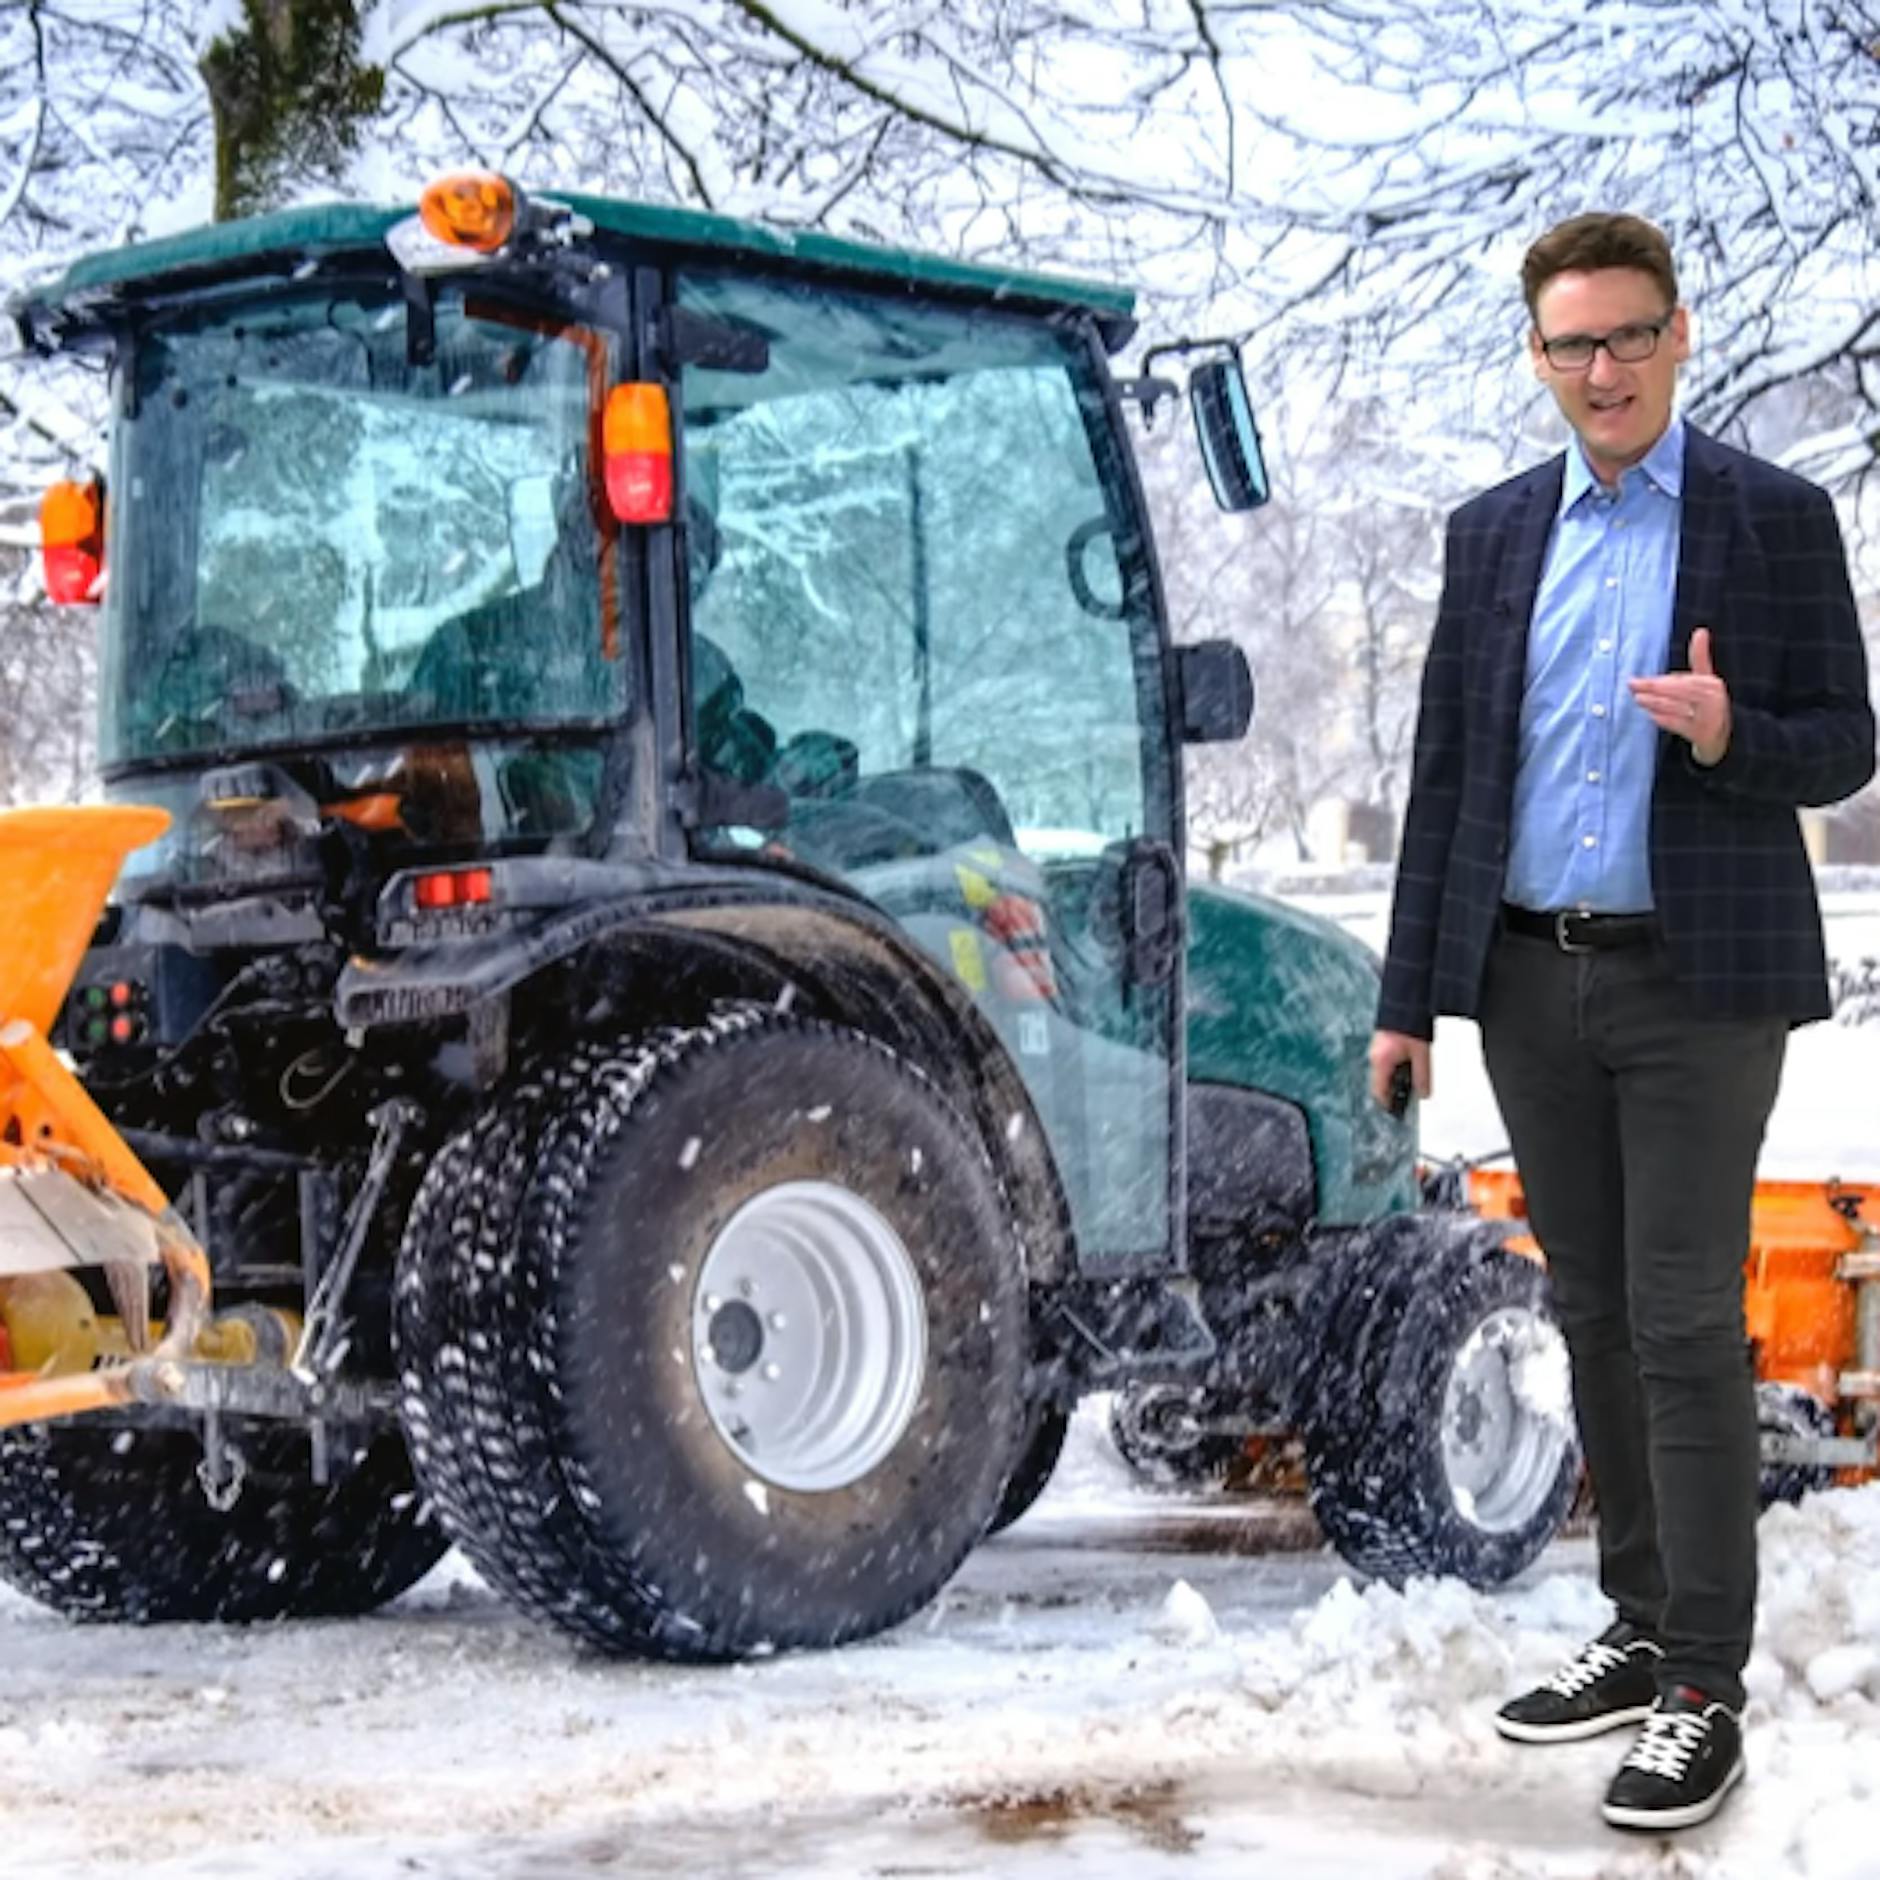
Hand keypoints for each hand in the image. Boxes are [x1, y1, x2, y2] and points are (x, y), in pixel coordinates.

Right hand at [1369, 1031, 1431, 1110]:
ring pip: (1387, 1071)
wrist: (1408, 1001)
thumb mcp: (1422, 1053)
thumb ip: (1423, 1076)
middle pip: (1383, 1082)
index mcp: (1381, 1061)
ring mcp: (1378, 1047)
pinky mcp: (1384, 1040)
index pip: (1379, 1092)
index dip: (1388, 1105)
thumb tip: (1424, 1093)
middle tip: (1413, 1096)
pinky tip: (1414, 1063)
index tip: (1399, 1113)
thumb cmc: (1411, 1023)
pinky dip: (1400, 1066)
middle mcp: (1376, 1055)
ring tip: (1417, 1079)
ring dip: (1400, 1077)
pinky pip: (1389, 1060)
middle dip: (1398, 1090)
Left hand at [1628, 626, 1731, 764]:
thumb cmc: (1707, 703)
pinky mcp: (1702, 733)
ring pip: (1677, 707)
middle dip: (1654, 688)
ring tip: (1637, 698)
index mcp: (1712, 684)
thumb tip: (1701, 630)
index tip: (1640, 679)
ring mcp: (1708, 717)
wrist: (1721, 735)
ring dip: (1655, 703)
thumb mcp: (1705, 679)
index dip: (1661, 681)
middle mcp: (1713, 699)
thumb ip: (1700, 657)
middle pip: (1679, 692)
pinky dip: (1665, 719)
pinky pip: (1680, 724)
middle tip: (1632, 685)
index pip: (1683, 680)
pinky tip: (1651, 715)